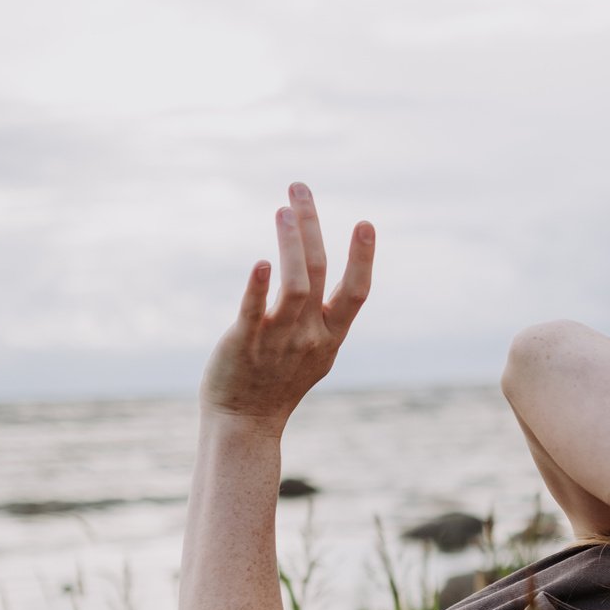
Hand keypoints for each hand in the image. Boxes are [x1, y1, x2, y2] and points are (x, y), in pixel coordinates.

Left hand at [199, 182, 373, 433]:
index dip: (362, 258)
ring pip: (293, 287)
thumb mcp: (314, 352)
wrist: (246, 421)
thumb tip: (318, 275)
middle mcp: (310, 335)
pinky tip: (261, 263)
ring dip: (290, 245)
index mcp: (331, 336)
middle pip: (317, 273)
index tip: (364, 223)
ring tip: (282, 210)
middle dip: (311, 227)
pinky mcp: (244, 343)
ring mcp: (278, 340)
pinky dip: (258, 288)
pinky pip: (254, 312)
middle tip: (299, 187)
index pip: (355, 292)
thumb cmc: (279, 383)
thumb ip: (322, 316)